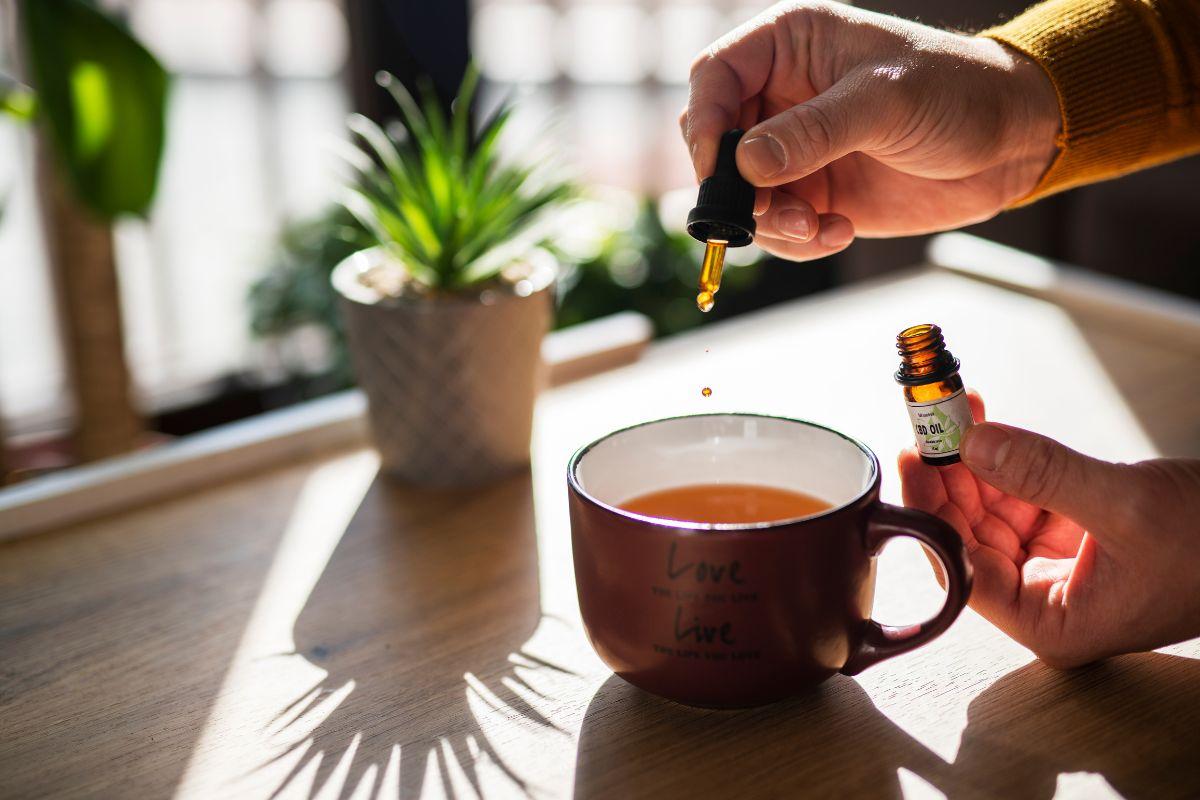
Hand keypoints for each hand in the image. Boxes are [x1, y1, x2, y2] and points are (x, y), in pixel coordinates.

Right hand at [682, 1, 1060, 260]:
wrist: (1011, 142)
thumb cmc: (958, 92)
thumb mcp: (885, 102)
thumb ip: (813, 132)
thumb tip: (745, 163)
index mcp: (789, 46)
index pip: (714, 77)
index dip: (705, 122)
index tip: (719, 169)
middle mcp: (780, 96)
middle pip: (715, 142)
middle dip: (735, 186)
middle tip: (771, 212)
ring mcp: (794, 149)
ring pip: (740, 195)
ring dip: (768, 223)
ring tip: (815, 228)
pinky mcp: (813, 193)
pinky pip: (775, 227)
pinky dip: (796, 241)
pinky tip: (837, 231)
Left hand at [899, 391, 1199, 667]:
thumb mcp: (1127, 506)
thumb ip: (1045, 474)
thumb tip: (975, 445)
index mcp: (1053, 624)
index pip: (965, 569)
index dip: (933, 511)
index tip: (912, 458)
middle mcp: (1046, 603)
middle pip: (971, 536)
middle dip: (951, 475)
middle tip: (929, 420)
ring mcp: (1057, 570)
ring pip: (992, 511)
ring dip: (974, 461)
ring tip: (955, 410)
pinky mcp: (1073, 537)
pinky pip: (1022, 498)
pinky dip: (1006, 462)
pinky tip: (986, 426)